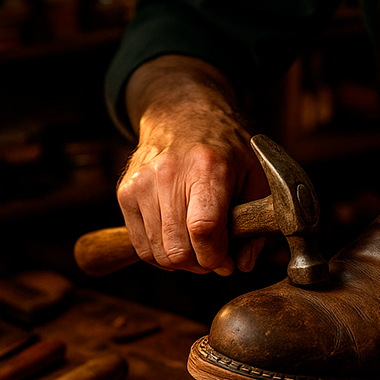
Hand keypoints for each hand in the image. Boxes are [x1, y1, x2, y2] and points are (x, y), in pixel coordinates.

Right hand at [116, 56, 267, 274]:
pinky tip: (178, 240)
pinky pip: (142, 247)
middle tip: (214, 255)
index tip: (226, 259)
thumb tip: (241, 264)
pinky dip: (162, 254)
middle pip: (178, 248)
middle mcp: (169, 174)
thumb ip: (255, 225)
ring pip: (159, 254)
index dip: (215, 256)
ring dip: (182, 262)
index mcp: (207, 168)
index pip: (203, 229)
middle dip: (201, 264)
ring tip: (198, 247)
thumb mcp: (255, 178)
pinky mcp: (124, 193)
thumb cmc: (224, 149)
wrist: (182, 115)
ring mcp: (141, 183)